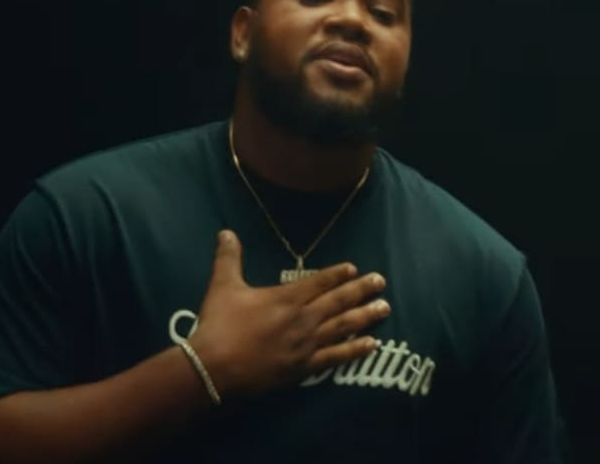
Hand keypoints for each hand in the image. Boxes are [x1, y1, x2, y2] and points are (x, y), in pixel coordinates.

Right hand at [186, 229, 390, 398]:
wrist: (214, 368)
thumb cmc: (219, 326)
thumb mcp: (223, 286)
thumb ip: (229, 258)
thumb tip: (226, 231)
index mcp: (286, 298)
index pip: (319, 282)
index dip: (338, 274)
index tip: (355, 269)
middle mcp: (303, 318)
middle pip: (338, 301)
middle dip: (361, 290)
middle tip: (382, 282)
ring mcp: (306, 344)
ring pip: (343, 326)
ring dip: (366, 316)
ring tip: (385, 308)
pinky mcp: (304, 367)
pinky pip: (335, 357)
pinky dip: (355, 350)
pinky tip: (373, 345)